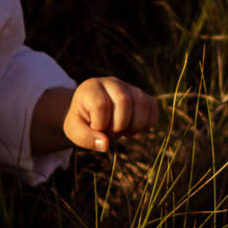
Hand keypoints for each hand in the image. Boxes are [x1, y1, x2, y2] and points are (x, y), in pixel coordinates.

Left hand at [33, 76, 159, 154]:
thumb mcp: (75, 131)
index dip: (100, 124)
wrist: (89, 113)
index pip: (101, 105)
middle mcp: (111, 83)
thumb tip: (105, 144)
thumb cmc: (82, 121)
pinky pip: (153, 107)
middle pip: (124, 101)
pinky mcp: (141, 96)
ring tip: (124, 132)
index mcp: (90, 88)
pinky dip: (147, 123)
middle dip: (119, 125)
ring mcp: (129, 88)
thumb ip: (86, 138)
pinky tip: (134, 129)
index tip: (96, 130)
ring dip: (134, 125)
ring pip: (141, 103)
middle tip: (111, 134)